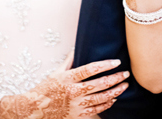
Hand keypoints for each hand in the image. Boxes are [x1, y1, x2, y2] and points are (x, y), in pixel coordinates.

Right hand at [0, 58, 128, 117]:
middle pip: (99, 84)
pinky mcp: (78, 115)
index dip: (105, 65)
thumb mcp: (56, 72)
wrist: (35, 109)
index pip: (90, 69)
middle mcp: (73, 91)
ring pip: (101, 98)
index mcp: (68, 78)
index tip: (116, 62)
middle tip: (126, 74)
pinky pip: (96, 110)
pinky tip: (114, 98)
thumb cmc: (46, 89)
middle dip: (115, 78)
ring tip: (124, 86)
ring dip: (115, 91)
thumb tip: (77, 48)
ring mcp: (76, 105)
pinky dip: (107, 104)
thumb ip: (69, 61)